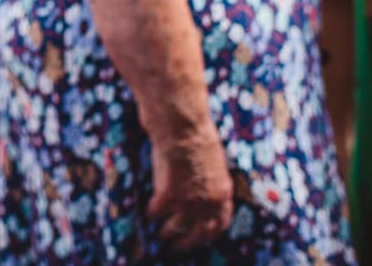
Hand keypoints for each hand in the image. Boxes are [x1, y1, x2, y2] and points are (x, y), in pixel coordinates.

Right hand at [147, 124, 232, 252]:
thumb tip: (200, 191)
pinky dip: (151, 213)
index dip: (209, 234)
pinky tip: (149, 211)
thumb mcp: (213, 163)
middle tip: (177, 246)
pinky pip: (156, 212)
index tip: (201, 238)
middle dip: (186, 242)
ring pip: (175, 228)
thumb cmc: (196, 135)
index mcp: (222, 193)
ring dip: (166, 232)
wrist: (182, 126)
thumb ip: (209, 182)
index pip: (220, 224)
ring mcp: (189, 202)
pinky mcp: (169, 196)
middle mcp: (208, 203)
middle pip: (198, 234)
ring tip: (160, 233)